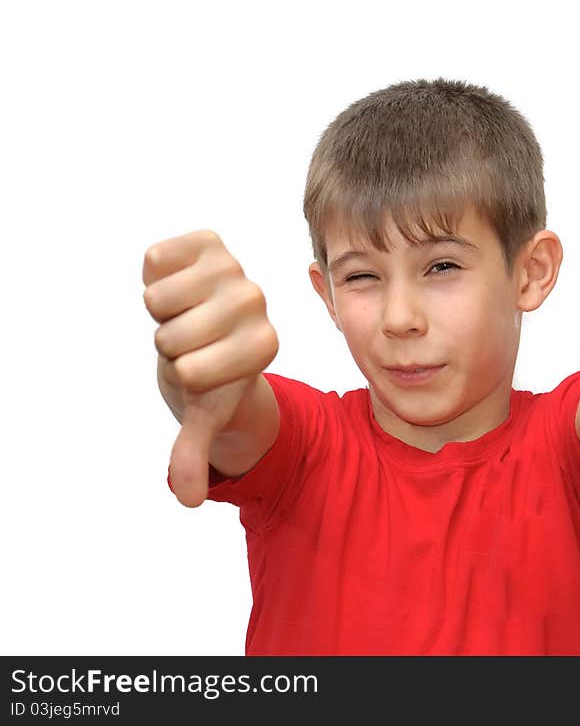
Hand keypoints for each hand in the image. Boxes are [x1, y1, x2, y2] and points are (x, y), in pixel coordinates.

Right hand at [142, 230, 278, 506]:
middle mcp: (257, 303)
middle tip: (189, 340)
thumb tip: (187, 499)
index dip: (183, 374)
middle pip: (170, 337)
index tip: (202, 368)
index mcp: (265, 345)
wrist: (208, 327)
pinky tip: (176, 283)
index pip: (192, 372)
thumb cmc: (209, 373)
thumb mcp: (205, 414)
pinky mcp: (210, 241)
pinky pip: (154, 260)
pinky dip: (153, 276)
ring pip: (158, 300)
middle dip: (167, 345)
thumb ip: (196, 454)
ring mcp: (236, 269)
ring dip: (158, 312)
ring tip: (183, 313)